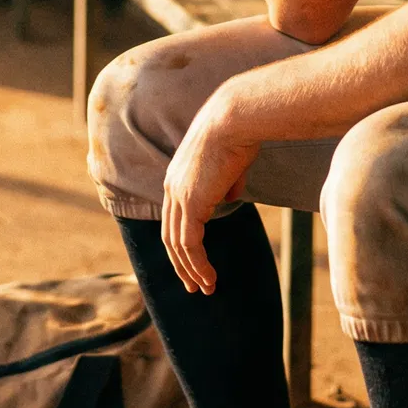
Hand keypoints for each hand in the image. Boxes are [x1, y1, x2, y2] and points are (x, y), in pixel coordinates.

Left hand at [161, 93, 260, 292]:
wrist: (235, 119)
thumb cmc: (239, 134)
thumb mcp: (230, 163)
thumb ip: (226, 182)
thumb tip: (230, 196)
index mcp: (177, 178)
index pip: (172, 219)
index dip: (180, 243)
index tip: (191, 262)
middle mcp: (171, 188)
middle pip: (169, 236)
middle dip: (180, 265)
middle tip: (193, 286)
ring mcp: (179, 196)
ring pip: (178, 245)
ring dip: (191, 271)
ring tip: (205, 289)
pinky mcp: (191, 203)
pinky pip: (190, 244)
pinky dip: (198, 265)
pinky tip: (210, 278)